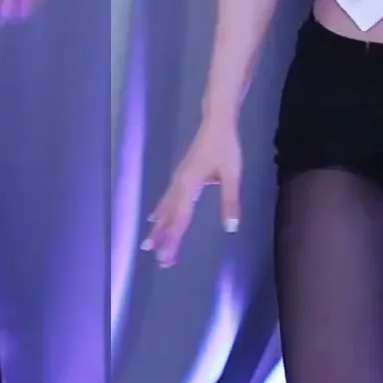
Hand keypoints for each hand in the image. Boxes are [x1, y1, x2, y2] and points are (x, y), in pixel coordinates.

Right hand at [141, 122, 242, 267]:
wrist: (216, 122)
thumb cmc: (225, 147)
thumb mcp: (232, 174)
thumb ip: (230, 200)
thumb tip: (231, 227)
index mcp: (189, 185)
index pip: (180, 219)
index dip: (173, 240)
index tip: (167, 257)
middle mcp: (179, 184)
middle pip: (170, 217)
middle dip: (164, 239)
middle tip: (160, 261)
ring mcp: (178, 179)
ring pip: (165, 209)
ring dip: (159, 228)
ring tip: (149, 245)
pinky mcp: (181, 176)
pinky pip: (167, 199)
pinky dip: (160, 212)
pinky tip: (154, 218)